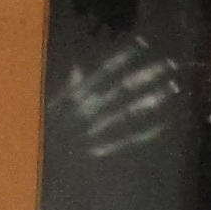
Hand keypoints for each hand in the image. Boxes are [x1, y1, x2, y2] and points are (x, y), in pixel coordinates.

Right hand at [53, 43, 179, 165]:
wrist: (37, 165)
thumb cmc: (42, 134)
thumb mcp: (49, 106)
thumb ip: (66, 88)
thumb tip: (77, 67)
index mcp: (75, 98)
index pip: (103, 72)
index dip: (124, 57)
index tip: (143, 44)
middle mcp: (89, 110)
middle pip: (123, 88)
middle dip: (147, 75)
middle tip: (171, 64)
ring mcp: (98, 130)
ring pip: (130, 111)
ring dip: (152, 98)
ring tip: (173, 87)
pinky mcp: (103, 150)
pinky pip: (129, 139)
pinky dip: (146, 131)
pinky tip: (164, 122)